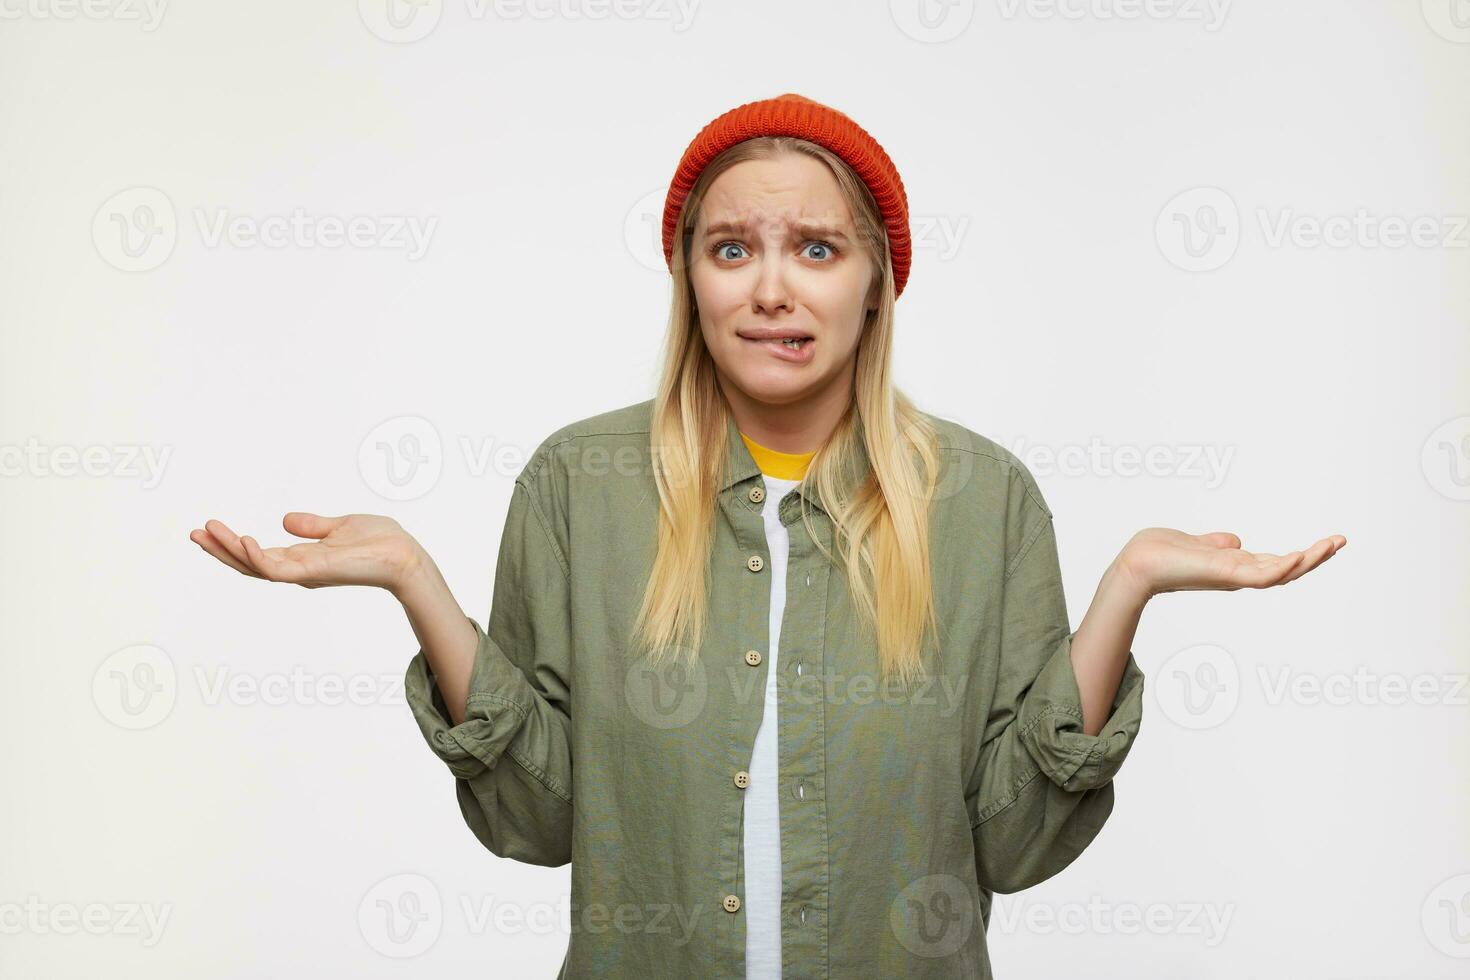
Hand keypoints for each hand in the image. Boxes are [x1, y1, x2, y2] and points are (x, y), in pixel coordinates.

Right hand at [189, 512, 425, 595]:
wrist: (406, 555)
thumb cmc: (381, 542)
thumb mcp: (341, 526)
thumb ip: (313, 526)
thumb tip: (285, 520)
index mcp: (302, 559)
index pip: (259, 556)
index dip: (232, 545)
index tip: (208, 528)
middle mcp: (299, 570)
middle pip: (249, 564)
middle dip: (220, 550)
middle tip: (193, 533)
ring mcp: (305, 573)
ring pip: (256, 567)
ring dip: (229, 550)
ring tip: (207, 530)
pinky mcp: (315, 573)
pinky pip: (278, 569)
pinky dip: (258, 557)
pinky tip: (244, 539)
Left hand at [1114, 528, 1346, 598]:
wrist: (1138, 563)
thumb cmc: (1160, 553)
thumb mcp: (1198, 544)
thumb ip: (1219, 544)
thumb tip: (1236, 541)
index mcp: (1235, 567)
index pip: (1275, 563)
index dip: (1301, 556)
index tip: (1325, 543)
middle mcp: (1238, 575)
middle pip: (1286, 570)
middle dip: (1315, 558)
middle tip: (1341, 541)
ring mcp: (1233, 577)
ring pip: (1280, 574)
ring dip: (1308, 560)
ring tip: (1332, 544)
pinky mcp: (1224, 575)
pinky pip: (1259, 577)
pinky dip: (1280, 568)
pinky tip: (1298, 557)